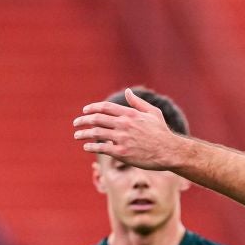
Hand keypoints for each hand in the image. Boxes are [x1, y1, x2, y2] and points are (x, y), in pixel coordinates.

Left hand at [74, 90, 189, 168]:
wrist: (169, 151)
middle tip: (76, 123)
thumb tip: (127, 92)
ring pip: (96, 133)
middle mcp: (123, 124)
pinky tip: (86, 147)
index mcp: (129, 114)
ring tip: (77, 135)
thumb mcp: (153, 113)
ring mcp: (122, 138)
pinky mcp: (121, 152)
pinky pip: (101, 148)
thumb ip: (138, 103)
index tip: (85, 110)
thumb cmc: (162, 132)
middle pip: (97, 119)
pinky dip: (91, 146)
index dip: (92, 108)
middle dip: (83, 120)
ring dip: (83, 134)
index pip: (105, 107)